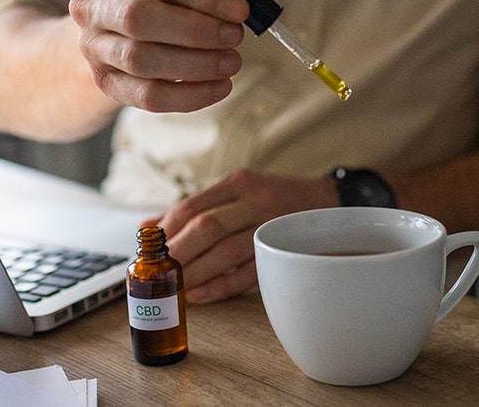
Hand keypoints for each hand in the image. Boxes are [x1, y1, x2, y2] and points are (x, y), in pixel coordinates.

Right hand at [68, 0, 262, 112]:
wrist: (115, 32)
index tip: (240, 9)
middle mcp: (89, 4)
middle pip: (139, 18)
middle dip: (195, 31)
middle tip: (235, 36)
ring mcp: (92, 47)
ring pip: (141, 60)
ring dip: (195, 64)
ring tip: (232, 61)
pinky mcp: (105, 83)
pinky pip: (147, 96)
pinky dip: (189, 95)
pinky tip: (219, 87)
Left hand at [145, 169, 338, 302]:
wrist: (332, 203)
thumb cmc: (276, 199)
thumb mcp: (236, 192)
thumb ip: (194, 208)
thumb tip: (146, 227)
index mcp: (239, 183)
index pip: (193, 206)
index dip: (167, 230)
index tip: (148, 250)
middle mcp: (255, 201)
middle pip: (207, 227)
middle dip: (178, 253)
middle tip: (157, 273)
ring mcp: (272, 226)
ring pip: (226, 251)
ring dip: (196, 272)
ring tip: (175, 287)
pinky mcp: (284, 252)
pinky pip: (248, 273)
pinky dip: (221, 286)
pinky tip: (202, 295)